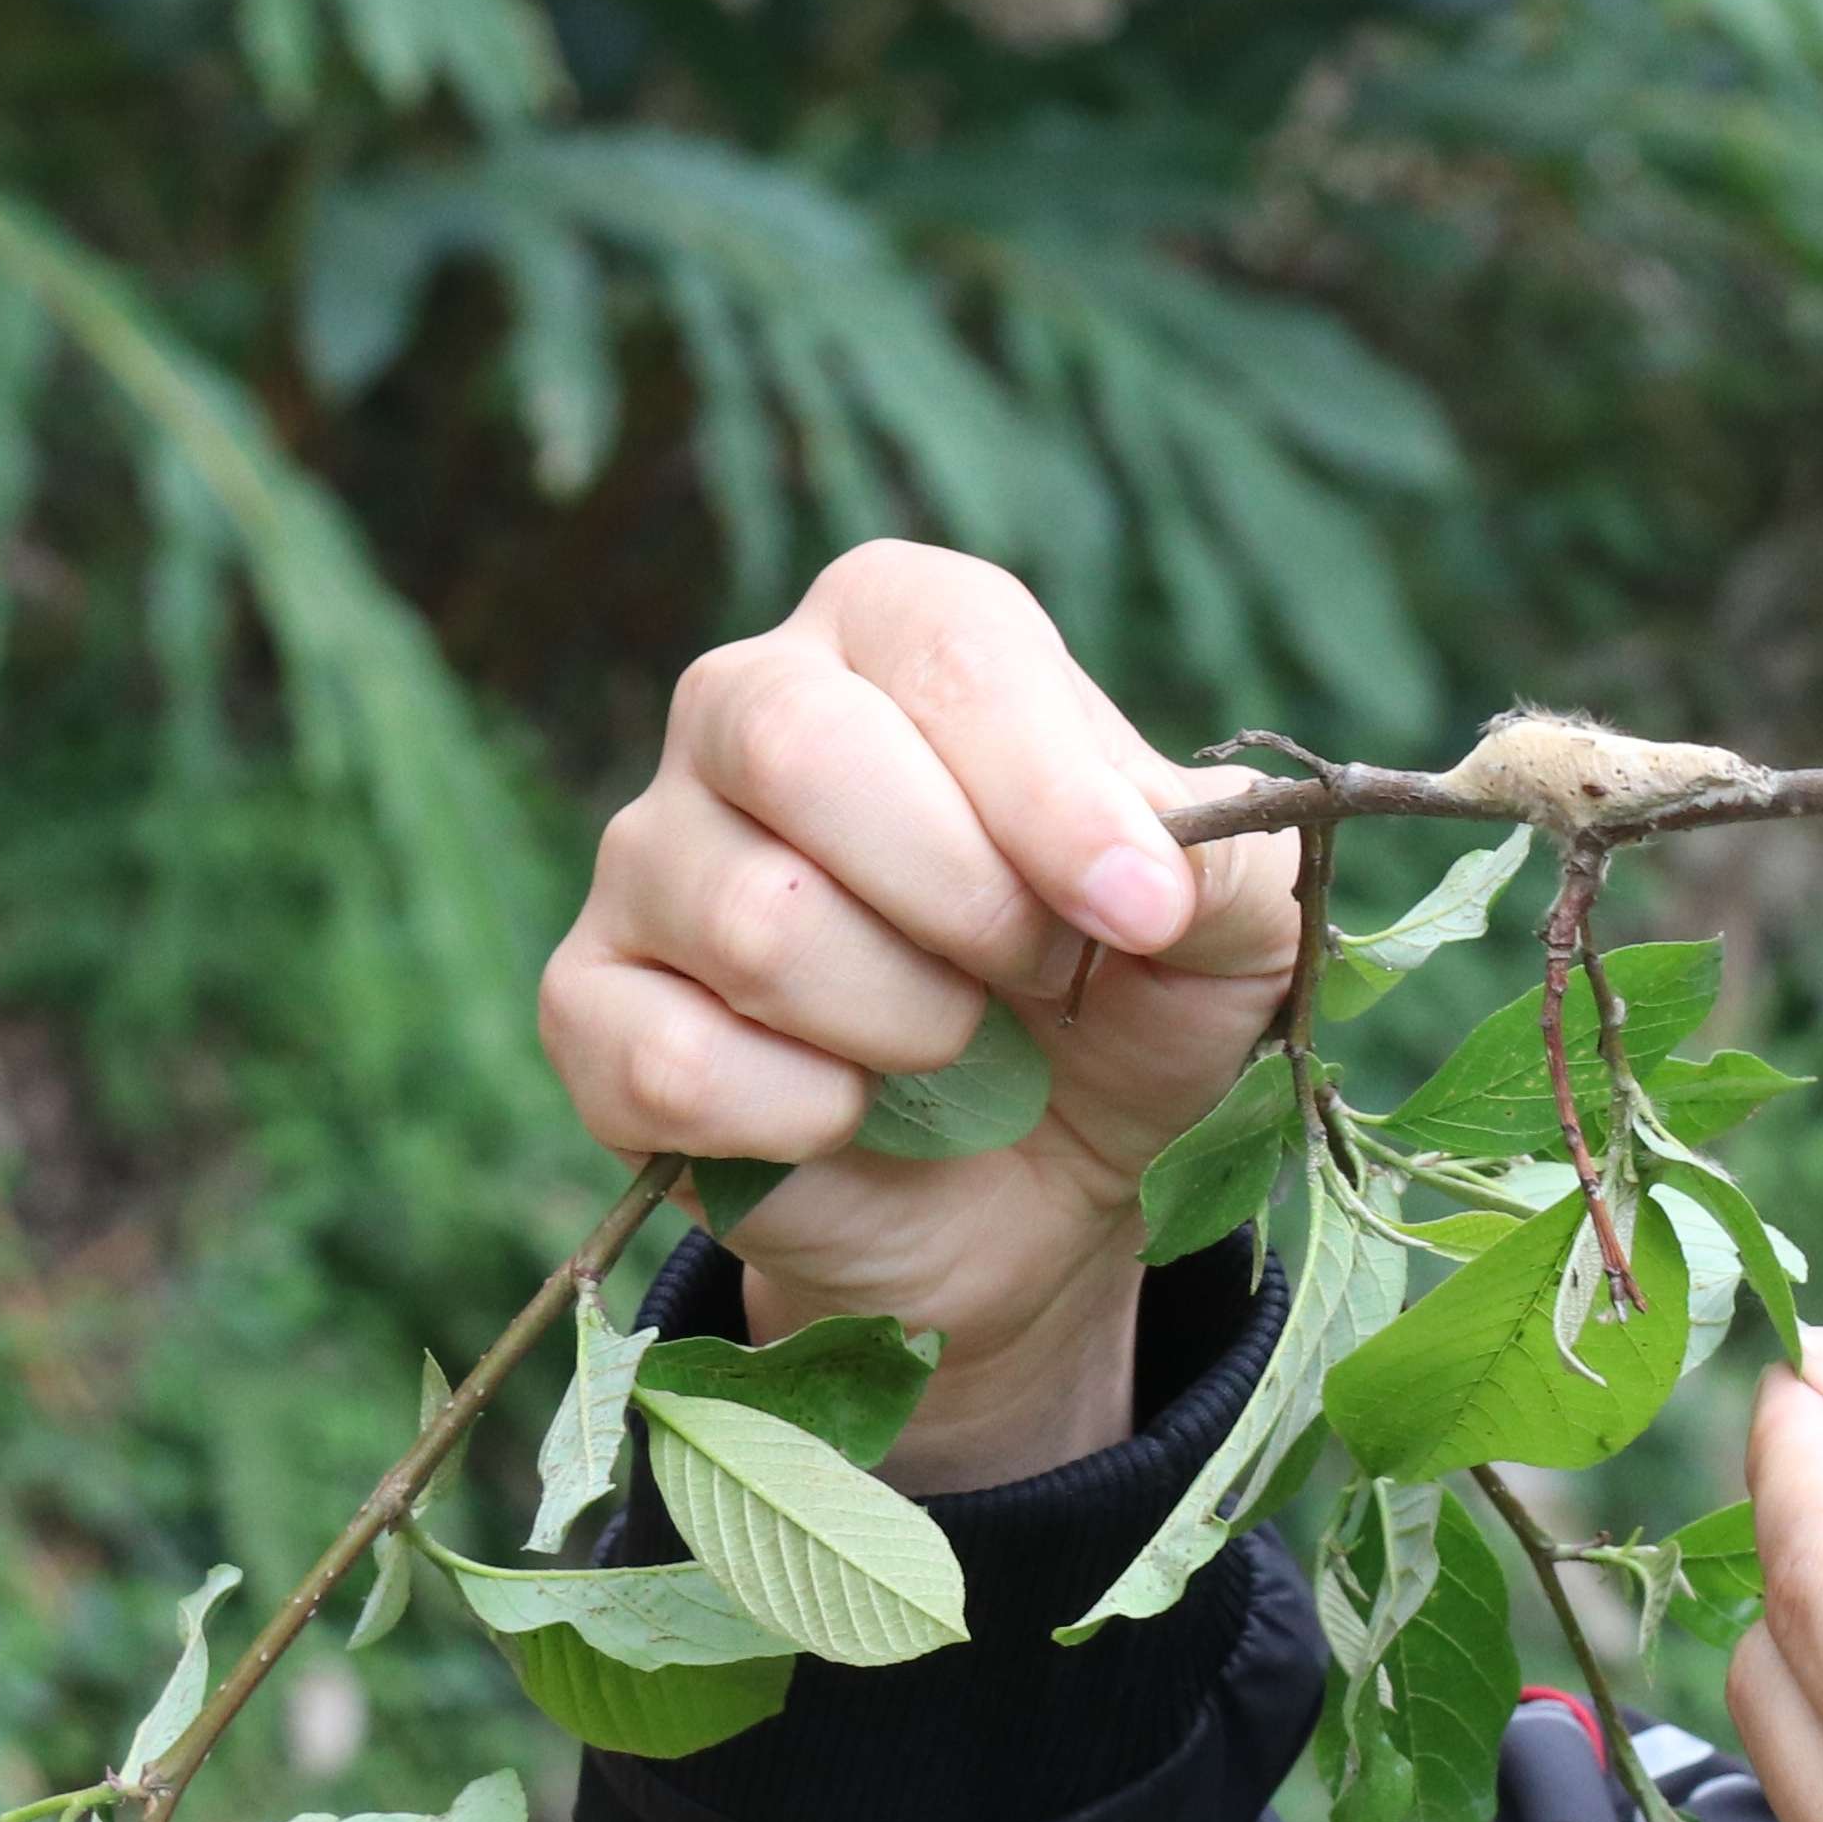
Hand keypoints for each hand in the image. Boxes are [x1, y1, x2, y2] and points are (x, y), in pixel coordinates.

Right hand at [538, 541, 1302, 1481]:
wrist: (1035, 1190)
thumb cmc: (1128, 1006)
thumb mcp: (1230, 929)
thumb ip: (1227, 861)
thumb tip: (1145, 873)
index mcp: (898, 631)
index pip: (947, 650)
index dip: (1049, 791)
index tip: (1142, 912)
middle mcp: (745, 708)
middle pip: (795, 743)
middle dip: (960, 898)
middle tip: (1041, 977)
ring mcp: (648, 857)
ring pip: (750, 918)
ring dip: (903, 1023)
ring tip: (957, 1045)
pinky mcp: (591, 1007)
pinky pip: (671, 1060)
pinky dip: (801, 1118)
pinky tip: (852, 1116)